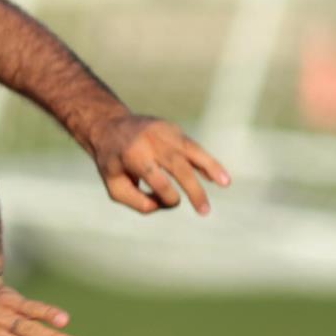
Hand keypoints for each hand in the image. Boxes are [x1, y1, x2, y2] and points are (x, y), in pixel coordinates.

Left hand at [87, 112, 229, 216]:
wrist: (109, 124)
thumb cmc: (112, 161)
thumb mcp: (113, 185)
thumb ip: (136, 201)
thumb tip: (163, 205)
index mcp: (133, 155)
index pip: (158, 180)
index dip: (166, 198)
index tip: (165, 203)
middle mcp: (152, 141)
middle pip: (179, 168)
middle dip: (194, 191)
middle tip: (205, 211)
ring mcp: (165, 132)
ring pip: (193, 151)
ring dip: (211, 168)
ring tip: (226, 183)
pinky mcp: (174, 129)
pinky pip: (193, 147)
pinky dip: (205, 162)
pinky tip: (218, 177)